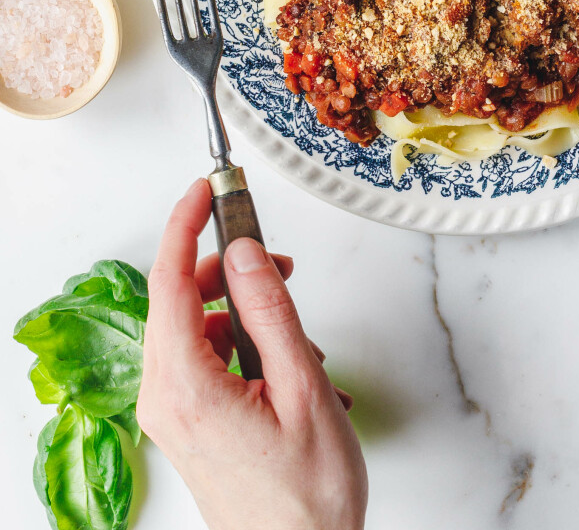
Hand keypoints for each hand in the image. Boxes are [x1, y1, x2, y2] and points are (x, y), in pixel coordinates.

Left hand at [137, 179, 366, 529]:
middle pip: (180, 299)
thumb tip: (247, 252)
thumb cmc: (307, 495)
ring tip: (297, 336)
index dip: (185, 224)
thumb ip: (271, 312)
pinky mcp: (188, 424)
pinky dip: (241, 343)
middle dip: (229, 269)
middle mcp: (166, 399)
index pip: (170, 281)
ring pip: (195, 327)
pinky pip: (203, 358)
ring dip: (242, 311)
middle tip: (275, 261)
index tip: (204, 188)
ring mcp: (173, 414)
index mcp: (186, 387)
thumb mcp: (302, 388)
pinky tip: (285, 363)